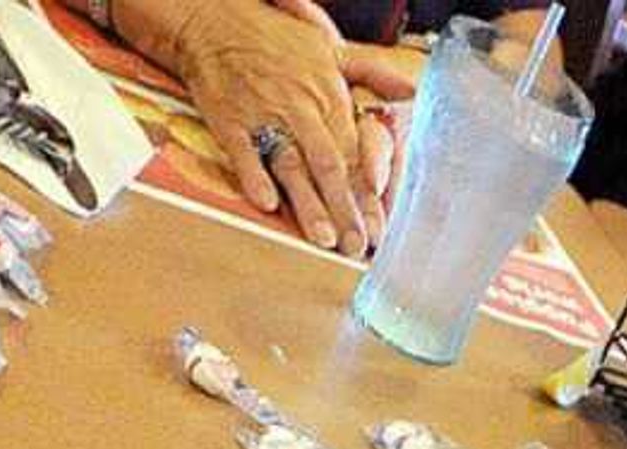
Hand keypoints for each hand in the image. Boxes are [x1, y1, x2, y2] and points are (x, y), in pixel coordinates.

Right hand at [152, 0, 383, 250]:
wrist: (215, 20)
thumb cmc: (275, 38)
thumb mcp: (329, 47)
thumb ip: (372, 72)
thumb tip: (411, 91)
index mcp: (329, 97)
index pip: (355, 155)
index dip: (369, 195)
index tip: (382, 229)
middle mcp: (301, 110)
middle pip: (329, 167)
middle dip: (346, 210)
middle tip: (358, 248)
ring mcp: (264, 116)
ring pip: (292, 165)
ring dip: (308, 204)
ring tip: (323, 239)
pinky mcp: (229, 120)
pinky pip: (243, 152)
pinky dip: (253, 176)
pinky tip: (266, 203)